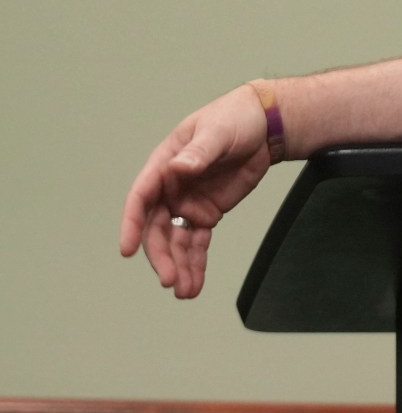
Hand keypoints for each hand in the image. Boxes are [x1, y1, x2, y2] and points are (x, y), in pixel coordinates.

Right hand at [119, 85, 274, 298]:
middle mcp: (169, 189)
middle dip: (161, 256)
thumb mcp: (217, 132)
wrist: (263, 126)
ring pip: (176, 241)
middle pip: (157, 228)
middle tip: (169, 280)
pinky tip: (194, 284)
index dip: (131, 224)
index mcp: (163, 167)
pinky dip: (196, 263)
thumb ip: (199, 152)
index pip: (140, 199)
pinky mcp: (207, 213)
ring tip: (184, 292)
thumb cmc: (234, 120)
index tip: (127, 249)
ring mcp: (187, 203)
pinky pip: (197, 242)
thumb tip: (180, 167)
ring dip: (178, 266)